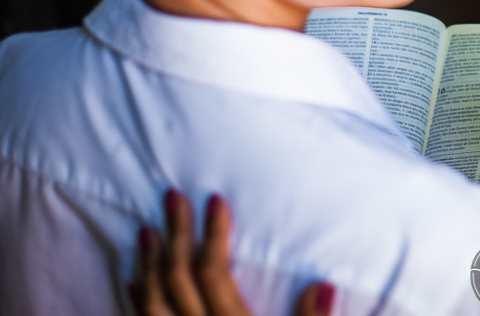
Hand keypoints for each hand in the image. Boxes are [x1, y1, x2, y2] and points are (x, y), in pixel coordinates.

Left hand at [131, 190, 335, 315]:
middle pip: (177, 279)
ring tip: (146, 229)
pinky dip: (139, 297)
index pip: (214, 272)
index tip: (213, 201)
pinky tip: (136, 279)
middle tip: (172, 197)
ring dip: (148, 262)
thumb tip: (324, 284)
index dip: (213, 234)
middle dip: (175, 234)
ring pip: (152, 300)